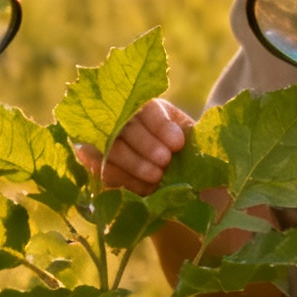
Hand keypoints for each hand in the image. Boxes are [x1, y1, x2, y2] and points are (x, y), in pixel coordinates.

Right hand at [74, 99, 194, 193]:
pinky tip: (143, 188)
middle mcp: (124, 120)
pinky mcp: (96, 165)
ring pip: (111, 147)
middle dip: (146, 144)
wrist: (177, 187)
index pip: (148, 109)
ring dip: (133, 163)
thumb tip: (200, 143)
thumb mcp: (195, 145)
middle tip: (165, 162)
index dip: (160, 126)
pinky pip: (101, 169)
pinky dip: (122, 179)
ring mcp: (105, 142)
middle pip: (125, 125)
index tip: (177, 144)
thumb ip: (195, 140)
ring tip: (156, 177)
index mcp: (150, 110)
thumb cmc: (188, 161)